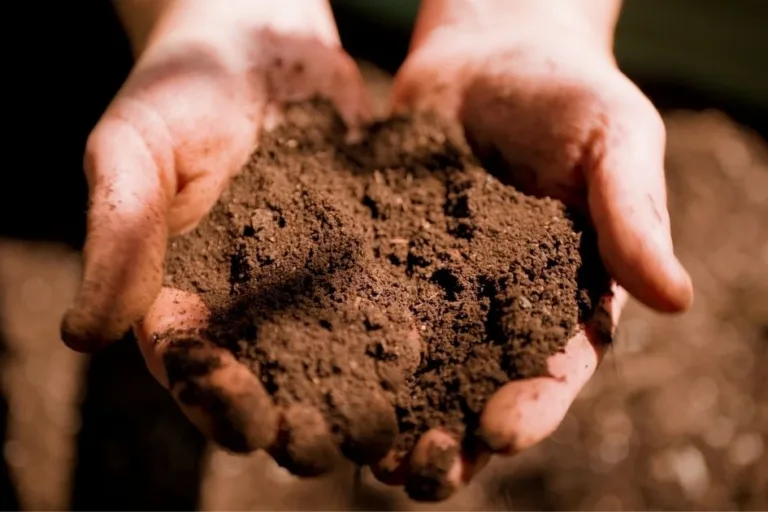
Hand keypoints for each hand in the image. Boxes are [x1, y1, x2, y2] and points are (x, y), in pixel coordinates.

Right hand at [60, 0, 371, 459]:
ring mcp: (311, 279)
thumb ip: (115, 238)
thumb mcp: (135, 150)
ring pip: (336, 353)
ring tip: (395, 424)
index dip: (219, 403)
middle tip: (334, 446)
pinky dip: (408, 327)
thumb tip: (80, 338)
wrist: (260, 31)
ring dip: (362, 394)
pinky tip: (440, 351)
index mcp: (182, 291)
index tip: (250, 425)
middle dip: (300, 418)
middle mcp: (251, 299)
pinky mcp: (364, 249)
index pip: (195, 368)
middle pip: (272, 379)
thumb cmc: (180, 82)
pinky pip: (386, 296)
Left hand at [380, 0, 692, 498]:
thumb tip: (678, 298)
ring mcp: (439, 288)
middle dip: (450, 437)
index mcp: (567, 295)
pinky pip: (364, 310)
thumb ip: (634, 216)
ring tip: (360, 450)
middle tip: (416, 469)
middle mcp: (500, 307)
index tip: (498, 430)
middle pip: (477, 389)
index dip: (531, 405)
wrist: (490, 53)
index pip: (555, 368)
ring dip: (389, 414)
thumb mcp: (615, 141)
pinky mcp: (386, 260)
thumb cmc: (569, 92)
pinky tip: (311, 375)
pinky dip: (341, 347)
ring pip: (414, 368)